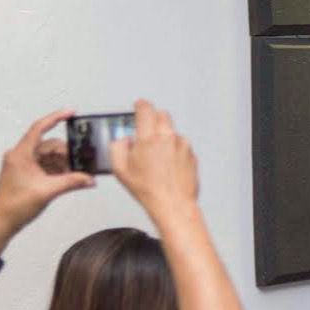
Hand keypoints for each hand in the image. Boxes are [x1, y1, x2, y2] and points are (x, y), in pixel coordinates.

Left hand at [0, 110, 94, 248]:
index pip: (39, 128)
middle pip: (49, 145)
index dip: (55, 118)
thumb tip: (90, 179)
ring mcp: (23, 164)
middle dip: (66, 153)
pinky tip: (68, 179)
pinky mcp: (26, 173)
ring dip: (63, 164)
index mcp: (21, 154)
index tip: (71, 113)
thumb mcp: (48, 191)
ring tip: (75, 175)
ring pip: (49, 156)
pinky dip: (58, 170)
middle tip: (82, 162)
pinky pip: (46, 165)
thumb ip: (72, 182)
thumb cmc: (16, 205)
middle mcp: (20, 156)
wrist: (2, 221)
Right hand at [109, 100, 198, 221]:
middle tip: (146, 130)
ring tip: (156, 156)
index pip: (146, 110)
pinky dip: (174, 149)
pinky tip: (167, 164)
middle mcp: (168, 138)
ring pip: (172, 131)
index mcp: (149, 138)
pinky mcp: (192, 154)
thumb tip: (123, 140)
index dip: (141, 105)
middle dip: (153, 118)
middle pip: (162, 115)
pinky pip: (181, 145)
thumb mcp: (120, 169)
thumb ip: (117, 148)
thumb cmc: (148, 190)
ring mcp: (183, 145)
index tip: (139, 105)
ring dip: (164, 136)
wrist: (173, 204)